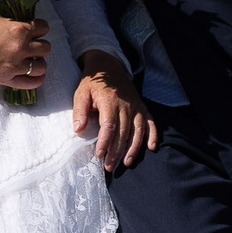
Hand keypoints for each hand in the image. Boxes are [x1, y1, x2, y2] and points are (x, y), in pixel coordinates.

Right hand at [0, 15, 52, 87]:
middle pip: (46, 48)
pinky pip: (32, 82)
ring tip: (31, 60)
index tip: (35, 30)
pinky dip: (37, 78)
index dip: (40, 28)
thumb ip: (16, 25)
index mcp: (18, 29)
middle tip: (32, 45)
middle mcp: (20, 48)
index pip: (44, 28)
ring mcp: (14, 65)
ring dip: (38, 61)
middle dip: (40, 45)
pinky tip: (34, 74)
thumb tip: (29, 29)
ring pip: (41, 66)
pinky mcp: (6, 79)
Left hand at [72, 55, 156, 169]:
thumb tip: (78, 129)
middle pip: (123, 132)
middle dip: (116, 151)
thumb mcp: (81, 93)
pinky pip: (150, 122)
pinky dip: (153, 135)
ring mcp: (136, 106)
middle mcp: (125, 105)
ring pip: (137, 130)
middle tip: (109, 166)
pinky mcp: (142, 106)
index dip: (105, 142)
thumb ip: (79, 111)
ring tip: (126, 162)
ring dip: (133, 148)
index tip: (99, 154)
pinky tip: (151, 147)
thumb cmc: (93, 83)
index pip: (109, 126)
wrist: (109, 66)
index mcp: (109, 102)